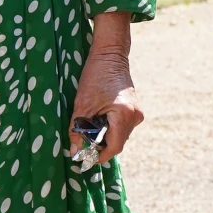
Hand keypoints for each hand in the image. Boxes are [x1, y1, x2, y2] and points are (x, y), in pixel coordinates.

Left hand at [71, 17, 143, 161]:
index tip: (86, 158)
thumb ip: (78, 130)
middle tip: (82, 143)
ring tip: (88, 128)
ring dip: (104, 135)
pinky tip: (97, 119)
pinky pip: (122, 125)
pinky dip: (109, 127)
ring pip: (120, 134)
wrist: (110, 54)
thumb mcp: (82, 104)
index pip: (115, 147)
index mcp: (125, 115)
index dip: (99, 155)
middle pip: (118, 141)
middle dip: (100, 145)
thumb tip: (75, 152)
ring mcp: (137, 113)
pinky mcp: (135, 109)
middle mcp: (135, 116)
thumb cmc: (95, 76)